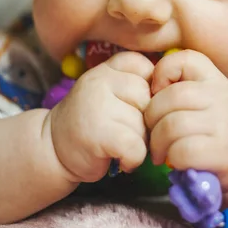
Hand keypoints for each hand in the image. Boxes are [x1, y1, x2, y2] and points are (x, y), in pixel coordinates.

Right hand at [47, 52, 152, 182]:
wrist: (52, 148)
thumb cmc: (92, 122)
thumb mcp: (110, 92)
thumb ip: (135, 84)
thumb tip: (175, 92)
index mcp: (107, 69)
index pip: (147, 68)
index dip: (150, 92)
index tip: (136, 107)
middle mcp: (101, 81)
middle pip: (150, 100)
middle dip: (146, 121)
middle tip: (127, 131)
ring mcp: (98, 106)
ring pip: (144, 126)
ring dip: (139, 143)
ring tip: (119, 145)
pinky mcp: (98, 133)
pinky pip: (135, 146)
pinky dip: (133, 159)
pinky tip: (120, 159)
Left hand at [145, 50, 227, 192]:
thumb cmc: (212, 128)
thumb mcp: (203, 99)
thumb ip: (178, 87)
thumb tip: (143, 91)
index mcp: (214, 79)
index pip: (184, 59)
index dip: (162, 73)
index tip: (158, 93)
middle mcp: (221, 96)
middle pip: (170, 98)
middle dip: (151, 118)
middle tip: (152, 132)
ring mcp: (222, 123)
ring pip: (171, 126)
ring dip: (157, 142)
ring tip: (160, 150)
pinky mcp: (220, 151)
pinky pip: (181, 150)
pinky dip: (171, 158)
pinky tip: (174, 161)